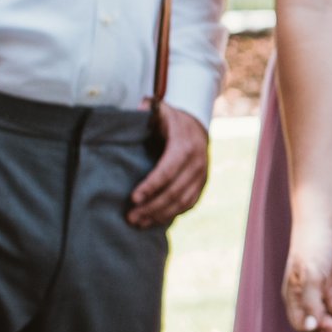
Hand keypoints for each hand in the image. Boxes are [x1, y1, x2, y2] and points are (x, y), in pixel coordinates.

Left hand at [127, 106, 208, 227]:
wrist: (196, 128)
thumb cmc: (170, 121)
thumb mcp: (161, 111)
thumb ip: (149, 109)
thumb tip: (138, 109)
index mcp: (185, 146)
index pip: (168, 170)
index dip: (151, 186)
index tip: (133, 198)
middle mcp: (197, 163)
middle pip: (174, 191)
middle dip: (152, 207)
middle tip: (130, 217)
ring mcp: (202, 176)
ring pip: (182, 202)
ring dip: (160, 215)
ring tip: (138, 223)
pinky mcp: (201, 186)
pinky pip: (188, 205)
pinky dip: (171, 215)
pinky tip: (153, 220)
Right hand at [282, 209, 331, 331]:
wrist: (322, 222)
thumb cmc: (313, 247)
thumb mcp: (313, 276)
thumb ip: (311, 303)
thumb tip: (311, 328)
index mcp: (292, 294)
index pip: (300, 323)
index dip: (315, 330)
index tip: (331, 328)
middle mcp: (301, 293)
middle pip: (312, 321)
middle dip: (326, 330)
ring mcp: (313, 287)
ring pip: (321, 313)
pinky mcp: (325, 280)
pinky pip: (329, 302)